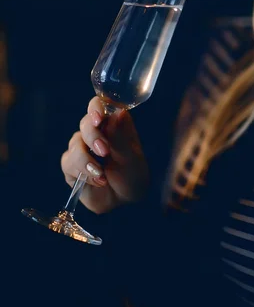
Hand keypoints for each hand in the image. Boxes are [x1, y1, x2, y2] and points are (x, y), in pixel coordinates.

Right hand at [61, 96, 149, 213]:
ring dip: (87, 159)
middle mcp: (95, 132)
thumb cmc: (132, 174)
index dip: (96, 108)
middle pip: (85, 123)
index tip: (99, 118)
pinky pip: (68, 162)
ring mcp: (81, 148)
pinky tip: (97, 180)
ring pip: (75, 143)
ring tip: (102, 174)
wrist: (124, 201)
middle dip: (93, 136)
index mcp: (112, 123)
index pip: (99, 105)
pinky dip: (83, 172)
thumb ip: (121, 137)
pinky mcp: (71, 165)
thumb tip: (118, 113)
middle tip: (104, 151)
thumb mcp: (132, 158)